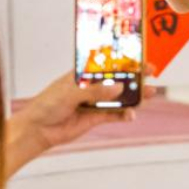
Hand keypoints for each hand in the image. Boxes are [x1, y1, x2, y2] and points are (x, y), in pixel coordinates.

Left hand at [5, 67, 154, 175]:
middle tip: (151, 73)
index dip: (123, 60)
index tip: (139, 58)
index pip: (107, 64)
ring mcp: (95, 102)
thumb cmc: (47, 105)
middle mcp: (91, 86)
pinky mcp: (95, 118)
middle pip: (117, 79)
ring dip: (134, 96)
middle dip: (134, 76)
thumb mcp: (70, 93)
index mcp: (84, 74)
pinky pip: (114, 115)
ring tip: (149, 94)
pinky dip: (124, 115)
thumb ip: (95, 90)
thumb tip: (119, 87)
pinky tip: (131, 115)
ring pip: (119, 97)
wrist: (37, 130)